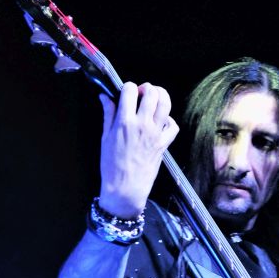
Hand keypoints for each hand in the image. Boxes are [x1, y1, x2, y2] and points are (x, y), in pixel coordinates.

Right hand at [98, 80, 178, 217]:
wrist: (125, 189)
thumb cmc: (112, 166)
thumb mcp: (105, 138)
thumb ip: (108, 114)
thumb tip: (105, 96)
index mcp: (125, 122)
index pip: (130, 90)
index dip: (127, 87)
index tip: (126, 93)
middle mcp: (143, 125)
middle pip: (152, 93)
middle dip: (146, 88)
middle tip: (141, 94)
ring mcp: (156, 134)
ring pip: (166, 104)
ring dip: (160, 97)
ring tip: (153, 101)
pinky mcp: (164, 144)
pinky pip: (173, 126)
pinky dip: (169, 120)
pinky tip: (160, 122)